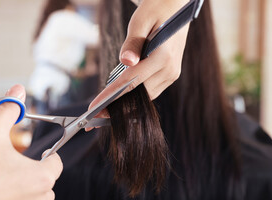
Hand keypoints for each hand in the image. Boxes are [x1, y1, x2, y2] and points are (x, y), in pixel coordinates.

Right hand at [0, 85, 62, 199]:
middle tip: (16, 170)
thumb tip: (18, 92)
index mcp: (40, 177)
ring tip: (6, 187)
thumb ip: (9, 109)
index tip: (40, 155)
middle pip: (47, 187)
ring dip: (27, 198)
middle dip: (36, 177)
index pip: (56, 164)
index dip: (48, 157)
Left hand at [89, 0, 189, 115]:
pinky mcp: (169, 75)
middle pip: (138, 96)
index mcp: (163, 56)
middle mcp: (170, 70)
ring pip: (145, 97)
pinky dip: (134, 97)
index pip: (131, 82)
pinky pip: (150, 91)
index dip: (110, 97)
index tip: (94, 108)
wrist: (177, 6)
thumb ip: (132, 42)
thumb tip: (125, 61)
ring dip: (125, 105)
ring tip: (103, 112)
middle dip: (115, 108)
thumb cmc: (157, 8)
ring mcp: (171, 74)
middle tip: (94, 117)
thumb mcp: (141, 20)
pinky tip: (119, 100)